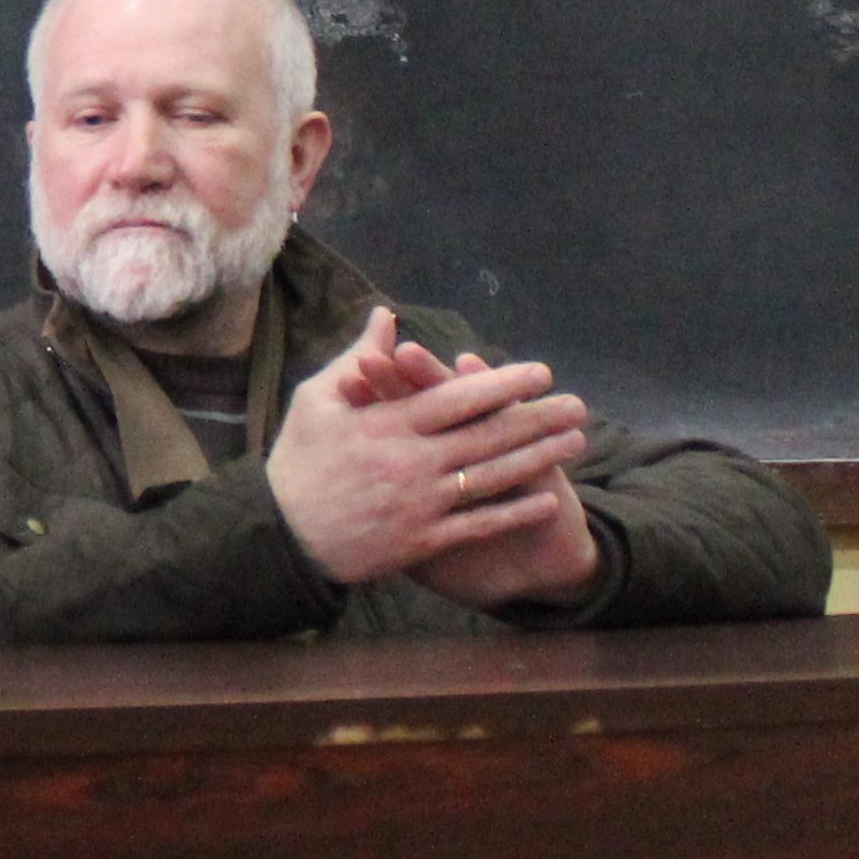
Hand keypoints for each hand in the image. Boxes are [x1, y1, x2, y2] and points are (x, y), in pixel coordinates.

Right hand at [262, 308, 586, 590]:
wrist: (280, 537)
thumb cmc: (297, 461)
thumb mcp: (316, 399)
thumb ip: (358, 358)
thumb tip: (387, 316)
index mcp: (386, 425)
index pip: (456, 398)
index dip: (501, 384)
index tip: (539, 373)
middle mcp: (411, 463)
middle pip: (487, 436)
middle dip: (537, 418)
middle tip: (577, 405)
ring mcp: (420, 505)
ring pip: (491, 478)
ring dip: (538, 459)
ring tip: (575, 443)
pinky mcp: (422, 543)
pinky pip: (478, 525)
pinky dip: (513, 512)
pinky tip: (547, 500)